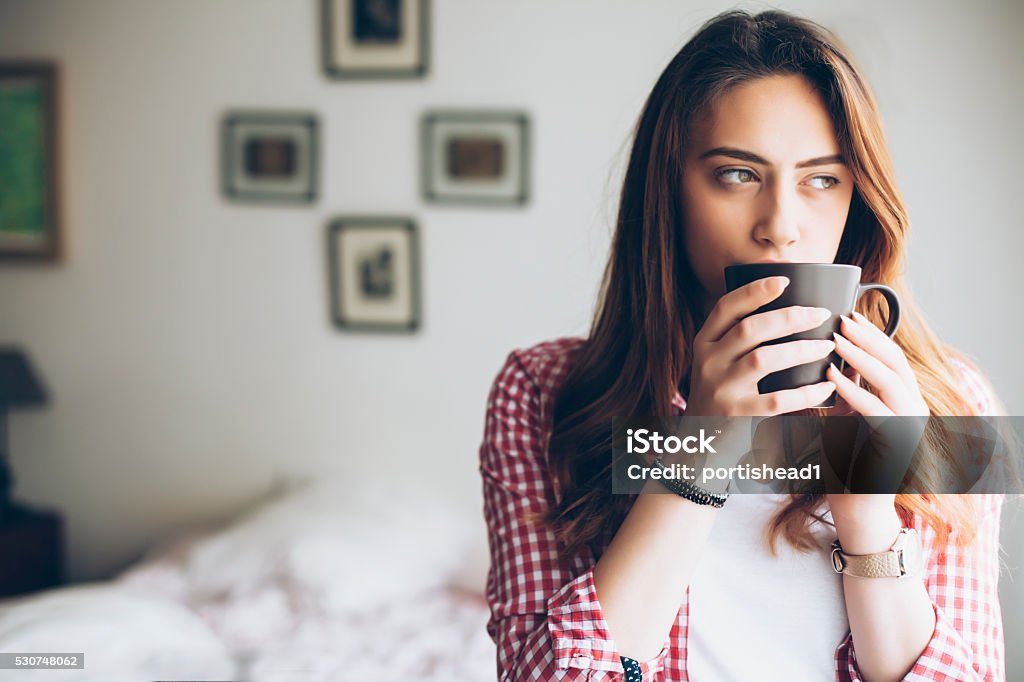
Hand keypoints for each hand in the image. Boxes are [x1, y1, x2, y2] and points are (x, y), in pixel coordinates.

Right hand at [686, 276, 837, 416]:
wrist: (700, 436)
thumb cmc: (720, 391)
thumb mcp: (716, 359)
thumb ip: (738, 337)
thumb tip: (787, 306)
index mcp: (704, 342)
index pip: (725, 308)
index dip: (754, 291)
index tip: (783, 280)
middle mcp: (709, 362)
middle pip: (749, 330)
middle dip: (788, 317)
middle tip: (819, 314)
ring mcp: (722, 388)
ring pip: (763, 359)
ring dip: (800, 349)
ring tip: (826, 346)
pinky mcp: (738, 414)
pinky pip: (778, 400)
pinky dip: (806, 392)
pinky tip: (825, 385)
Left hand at [825, 311, 927, 521]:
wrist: (856, 507)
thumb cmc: (847, 462)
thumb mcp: (845, 416)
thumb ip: (846, 390)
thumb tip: (830, 357)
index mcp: (902, 400)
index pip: (891, 357)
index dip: (871, 334)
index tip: (848, 314)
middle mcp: (912, 409)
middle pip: (895, 362)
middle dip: (867, 338)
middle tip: (841, 319)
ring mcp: (909, 426)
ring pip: (891, 381)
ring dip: (861, 358)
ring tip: (835, 341)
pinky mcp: (898, 444)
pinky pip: (877, 410)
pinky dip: (854, 391)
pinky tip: (833, 377)